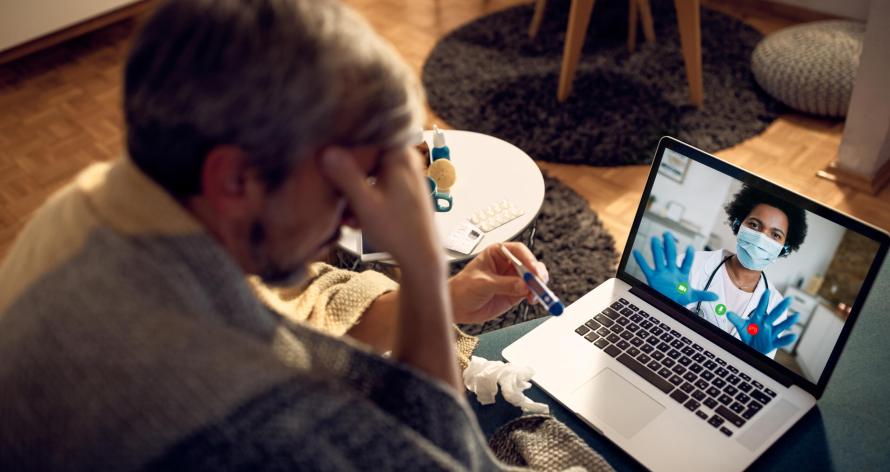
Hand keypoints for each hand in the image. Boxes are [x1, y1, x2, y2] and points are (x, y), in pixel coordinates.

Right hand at [320, 146, 441, 272]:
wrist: (421, 257)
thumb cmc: (398, 231)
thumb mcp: (365, 203)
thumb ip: (345, 175)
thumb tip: (327, 150)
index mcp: (400, 156)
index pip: (368, 133)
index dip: (347, 141)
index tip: (330, 150)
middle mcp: (406, 160)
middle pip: (367, 154)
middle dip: (348, 173)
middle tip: (335, 191)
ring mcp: (405, 175)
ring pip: (370, 172)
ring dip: (354, 191)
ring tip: (348, 214)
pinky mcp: (403, 189)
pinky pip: (377, 185)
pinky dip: (365, 198)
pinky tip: (357, 219)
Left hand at [449, 242, 547, 323]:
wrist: (457, 306)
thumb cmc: (463, 288)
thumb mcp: (482, 283)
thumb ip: (503, 284)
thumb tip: (522, 285)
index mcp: (497, 253)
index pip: (518, 250)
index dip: (528, 258)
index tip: (533, 269)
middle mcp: (508, 264)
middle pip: (529, 264)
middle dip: (537, 273)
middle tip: (539, 282)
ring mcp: (513, 279)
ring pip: (532, 278)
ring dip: (538, 285)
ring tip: (537, 294)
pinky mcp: (515, 292)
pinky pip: (530, 291)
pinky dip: (535, 295)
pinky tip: (533, 299)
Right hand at [632, 231, 717, 305]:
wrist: (669, 304)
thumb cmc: (680, 298)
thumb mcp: (692, 296)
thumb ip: (703, 295)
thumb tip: (716, 297)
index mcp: (682, 273)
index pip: (687, 263)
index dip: (688, 256)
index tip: (690, 248)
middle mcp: (671, 270)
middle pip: (671, 255)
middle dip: (669, 244)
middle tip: (668, 234)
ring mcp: (661, 273)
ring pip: (659, 258)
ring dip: (656, 249)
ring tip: (655, 239)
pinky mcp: (652, 278)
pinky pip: (646, 268)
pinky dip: (641, 260)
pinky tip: (637, 252)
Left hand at [728, 291, 797, 353]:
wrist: (752, 347)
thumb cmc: (748, 334)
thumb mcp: (741, 326)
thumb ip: (736, 320)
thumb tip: (727, 313)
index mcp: (758, 318)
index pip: (761, 308)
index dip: (763, 300)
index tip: (767, 291)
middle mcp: (767, 324)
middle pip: (774, 314)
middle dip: (781, 306)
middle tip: (790, 298)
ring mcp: (771, 332)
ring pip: (781, 326)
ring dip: (789, 321)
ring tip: (797, 315)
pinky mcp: (773, 342)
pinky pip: (781, 341)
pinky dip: (787, 339)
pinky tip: (793, 335)